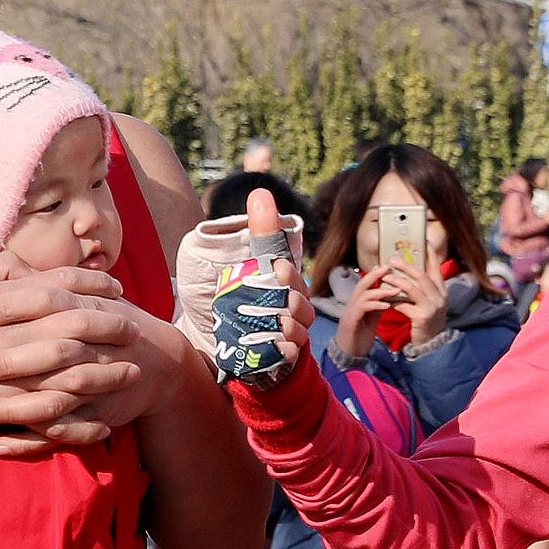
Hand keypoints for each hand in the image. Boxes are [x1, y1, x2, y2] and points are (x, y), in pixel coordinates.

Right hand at [0, 256, 137, 441]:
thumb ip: (1, 266)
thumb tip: (36, 265)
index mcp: (5, 299)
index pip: (62, 285)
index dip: (95, 285)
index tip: (116, 290)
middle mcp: (13, 334)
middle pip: (76, 325)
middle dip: (112, 326)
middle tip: (135, 328)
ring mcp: (13, 372)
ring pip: (73, 370)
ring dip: (108, 371)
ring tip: (133, 370)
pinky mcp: (9, 406)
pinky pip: (56, 412)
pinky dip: (83, 416)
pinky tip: (105, 416)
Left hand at [219, 188, 314, 379]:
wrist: (248, 345)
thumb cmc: (257, 298)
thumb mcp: (255, 264)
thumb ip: (262, 230)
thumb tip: (261, 193)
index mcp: (290, 284)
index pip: (294, 276)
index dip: (289, 274)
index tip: (278, 268)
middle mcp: (295, 308)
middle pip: (300, 304)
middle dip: (289, 301)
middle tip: (275, 299)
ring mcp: (291, 333)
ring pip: (298, 329)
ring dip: (288, 326)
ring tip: (276, 326)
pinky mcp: (282, 356)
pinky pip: (289, 354)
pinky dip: (284, 351)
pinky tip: (276, 348)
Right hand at [331, 265, 402, 361]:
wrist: (349, 356)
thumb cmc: (359, 338)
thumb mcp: (371, 320)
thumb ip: (378, 308)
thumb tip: (390, 297)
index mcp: (356, 304)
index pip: (365, 285)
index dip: (374, 275)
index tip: (387, 267)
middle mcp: (351, 305)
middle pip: (362, 284)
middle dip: (375, 275)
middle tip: (388, 268)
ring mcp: (349, 312)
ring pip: (363, 295)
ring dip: (380, 291)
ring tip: (396, 290)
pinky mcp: (350, 321)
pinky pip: (363, 308)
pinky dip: (375, 305)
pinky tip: (387, 305)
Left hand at [382, 260, 448, 344]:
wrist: (432, 343)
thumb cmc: (428, 321)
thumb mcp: (430, 302)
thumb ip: (424, 289)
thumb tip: (410, 272)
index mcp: (442, 291)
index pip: (436, 268)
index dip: (430, 255)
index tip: (423, 242)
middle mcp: (439, 297)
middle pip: (421, 276)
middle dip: (406, 266)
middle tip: (392, 260)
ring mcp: (432, 307)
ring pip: (411, 288)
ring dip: (396, 281)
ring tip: (385, 276)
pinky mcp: (422, 317)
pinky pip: (404, 305)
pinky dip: (393, 300)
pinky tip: (385, 298)